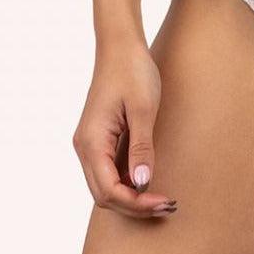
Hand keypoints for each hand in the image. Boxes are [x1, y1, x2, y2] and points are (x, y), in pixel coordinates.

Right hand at [72, 41, 175, 217]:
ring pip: (106, 186)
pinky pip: (110, 171)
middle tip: (168, 206)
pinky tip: (149, 182)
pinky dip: (128, 183)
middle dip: (134, 206)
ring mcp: (91, 144)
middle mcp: (85, 147)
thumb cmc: (133, 72)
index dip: (136, 203)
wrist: (121, 47)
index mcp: (91, 141)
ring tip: (162, 199)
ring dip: (132, 197)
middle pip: (104, 195)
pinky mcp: (100, 139)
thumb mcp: (142, 110)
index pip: (109, 190)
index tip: (165, 202)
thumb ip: (141, 148)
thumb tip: (141, 183)